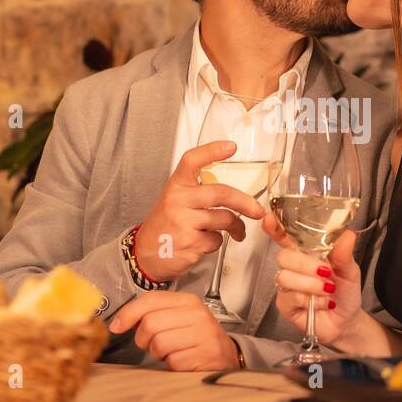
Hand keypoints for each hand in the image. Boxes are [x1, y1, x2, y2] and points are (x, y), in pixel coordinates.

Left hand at [108, 291, 240, 370]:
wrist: (227, 356)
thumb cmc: (196, 337)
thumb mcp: (178, 317)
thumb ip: (153, 313)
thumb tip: (120, 322)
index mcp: (188, 301)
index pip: (151, 299)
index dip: (129, 313)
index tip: (117, 326)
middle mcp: (197, 315)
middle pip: (150, 323)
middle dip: (144, 339)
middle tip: (152, 344)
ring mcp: (203, 335)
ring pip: (159, 343)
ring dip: (158, 353)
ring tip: (171, 352)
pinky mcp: (204, 355)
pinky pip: (172, 361)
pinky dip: (171, 364)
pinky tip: (182, 360)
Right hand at [134, 140, 265, 282]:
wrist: (145, 253)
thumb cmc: (165, 224)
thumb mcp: (174, 200)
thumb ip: (198, 192)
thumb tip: (235, 193)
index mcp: (175, 186)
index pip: (192, 161)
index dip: (212, 151)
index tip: (231, 147)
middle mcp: (178, 200)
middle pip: (221, 194)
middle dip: (245, 202)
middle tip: (257, 210)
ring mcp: (184, 222)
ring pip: (225, 219)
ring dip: (237, 227)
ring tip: (237, 231)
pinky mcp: (190, 243)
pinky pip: (217, 239)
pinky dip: (217, 242)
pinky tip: (206, 242)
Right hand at [262, 212, 362, 350]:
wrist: (347, 322)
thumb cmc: (346, 293)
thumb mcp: (350, 272)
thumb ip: (345, 255)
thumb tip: (348, 235)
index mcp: (306, 254)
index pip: (285, 237)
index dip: (274, 227)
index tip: (268, 218)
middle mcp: (293, 268)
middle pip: (283, 256)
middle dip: (305, 264)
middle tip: (326, 273)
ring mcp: (287, 287)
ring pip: (285, 277)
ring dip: (311, 284)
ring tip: (328, 290)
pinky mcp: (285, 306)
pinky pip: (290, 297)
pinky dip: (311, 300)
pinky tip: (324, 303)